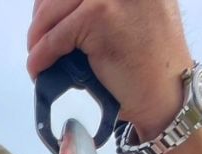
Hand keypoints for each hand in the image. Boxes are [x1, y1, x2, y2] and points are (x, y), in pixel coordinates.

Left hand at [26, 0, 193, 136]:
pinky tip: (38, 70)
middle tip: (37, 40)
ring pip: (52, 11)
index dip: (54, 1)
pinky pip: (55, 37)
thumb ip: (103, 5)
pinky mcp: (100, 16)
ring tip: (36, 56)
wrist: (165, 95)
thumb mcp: (134, 15)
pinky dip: (40, 56)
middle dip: (42, 16)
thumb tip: (55, 10)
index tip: (45, 15)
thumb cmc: (148, 63)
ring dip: (36, 37)